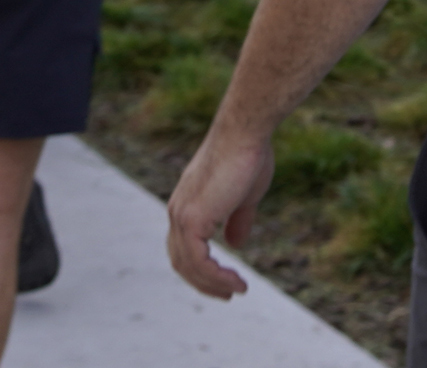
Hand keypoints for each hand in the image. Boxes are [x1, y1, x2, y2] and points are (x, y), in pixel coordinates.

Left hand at [166, 122, 273, 299]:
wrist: (245, 132)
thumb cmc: (249, 155)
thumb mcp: (245, 195)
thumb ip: (238, 220)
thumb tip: (236, 245)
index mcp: (186, 205)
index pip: (184, 247)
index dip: (202, 267)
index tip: (226, 280)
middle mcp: (177, 212)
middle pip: (181, 261)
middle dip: (204, 283)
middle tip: (229, 294)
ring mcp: (182, 216)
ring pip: (188, 266)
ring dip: (213, 284)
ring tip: (237, 290)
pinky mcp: (193, 220)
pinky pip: (198, 262)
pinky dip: (215, 277)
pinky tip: (235, 281)